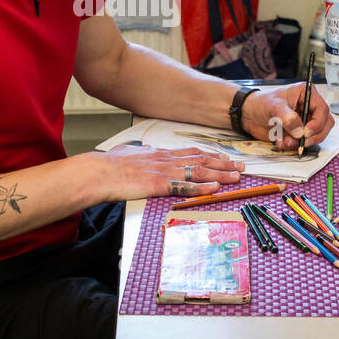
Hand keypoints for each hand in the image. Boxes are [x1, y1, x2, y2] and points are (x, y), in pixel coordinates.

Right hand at [96, 144, 244, 199]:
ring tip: (236, 176)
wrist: (97, 172)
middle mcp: (166, 160)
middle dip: (223, 163)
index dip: (210, 155)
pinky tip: (215, 188)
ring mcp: (163, 172)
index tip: (224, 157)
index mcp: (159, 154)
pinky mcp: (159, 185)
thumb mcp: (126, 154)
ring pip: (198, 172)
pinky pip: (185, 186)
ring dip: (220, 174)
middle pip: (200, 160)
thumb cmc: (108, 166)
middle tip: (240, 166)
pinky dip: (202, 187)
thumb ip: (137, 153)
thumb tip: (138, 150)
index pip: (190, 153)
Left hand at [241, 84, 335, 150]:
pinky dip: (294, 145)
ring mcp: (305, 120)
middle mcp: (309, 107)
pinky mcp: (299, 132)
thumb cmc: (261, 103)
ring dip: (302, 142)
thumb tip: (299, 130)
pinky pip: (304, 142)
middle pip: (325, 124)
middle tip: (301, 141)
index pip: (322, 110)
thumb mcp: (273, 106)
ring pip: (316, 135)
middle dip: (314, 135)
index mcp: (306, 94)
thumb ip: (287, 117)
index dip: (317, 123)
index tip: (306, 132)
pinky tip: (281, 142)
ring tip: (285, 142)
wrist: (249, 115)